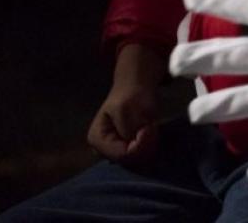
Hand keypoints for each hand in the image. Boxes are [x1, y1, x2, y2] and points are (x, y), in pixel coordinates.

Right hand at [88, 43, 164, 165]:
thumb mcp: (128, 109)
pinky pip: (142, 154)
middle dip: (144, 144)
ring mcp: (115, 150)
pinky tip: (150, 131)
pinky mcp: (127, 149)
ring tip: (148, 126)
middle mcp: (103, 150)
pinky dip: (150, 144)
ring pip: (138, 158)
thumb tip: (138, 148)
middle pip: (130, 160)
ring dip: (149, 143)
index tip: (148, 127)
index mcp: (97, 139)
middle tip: (149, 125)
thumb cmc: (131, 95)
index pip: (123, 155)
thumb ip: (129, 131)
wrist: (137, 86)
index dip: (140, 144)